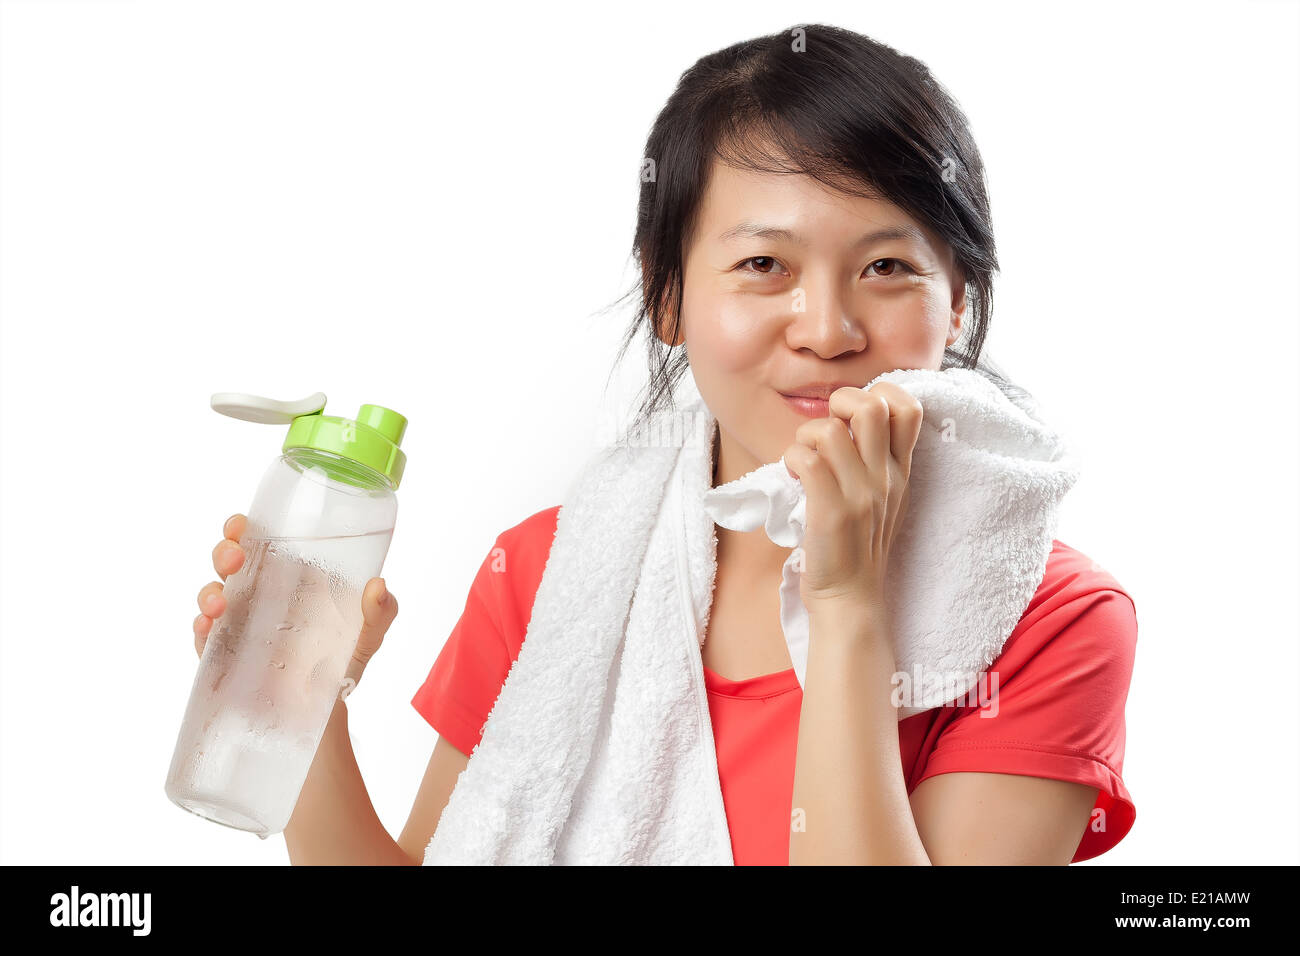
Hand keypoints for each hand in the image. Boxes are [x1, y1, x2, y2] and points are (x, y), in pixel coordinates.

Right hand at [193, 513, 397, 690]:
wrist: (326, 711)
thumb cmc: (344, 661)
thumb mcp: (369, 634)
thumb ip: (380, 611)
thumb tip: (378, 587)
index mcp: (289, 578)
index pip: (260, 541)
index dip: (244, 528)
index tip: (242, 525)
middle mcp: (259, 595)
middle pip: (229, 561)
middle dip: (224, 552)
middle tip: (233, 560)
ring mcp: (238, 624)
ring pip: (212, 595)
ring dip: (208, 592)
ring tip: (219, 603)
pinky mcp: (225, 656)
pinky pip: (203, 638)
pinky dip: (201, 628)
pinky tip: (207, 626)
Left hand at [782, 383, 921, 613]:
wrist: (850, 599)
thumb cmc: (858, 545)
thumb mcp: (883, 499)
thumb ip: (877, 461)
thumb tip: (849, 421)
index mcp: (899, 471)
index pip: (909, 407)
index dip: (880, 393)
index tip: (853, 416)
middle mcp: (885, 478)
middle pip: (872, 405)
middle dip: (840, 402)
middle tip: (825, 430)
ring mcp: (860, 495)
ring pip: (829, 431)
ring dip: (805, 437)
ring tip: (802, 459)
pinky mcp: (831, 512)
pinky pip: (808, 460)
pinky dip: (791, 460)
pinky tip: (792, 477)